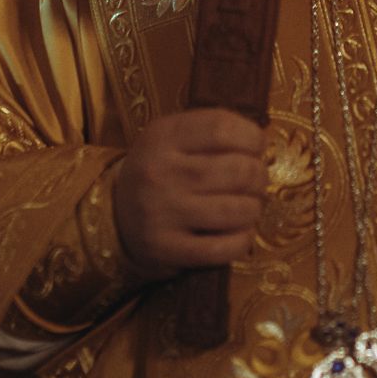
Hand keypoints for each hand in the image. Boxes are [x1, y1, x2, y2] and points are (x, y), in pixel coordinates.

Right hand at [112, 107, 268, 278]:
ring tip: (248, 205)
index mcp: (162, 137)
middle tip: (256, 180)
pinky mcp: (167, 249)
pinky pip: (224, 248)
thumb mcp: (172, 138)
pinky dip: (243, 239)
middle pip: (237, 170)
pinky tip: (239, 231)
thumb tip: (262, 142)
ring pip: (236, 210)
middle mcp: (160, 173)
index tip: (256, 146)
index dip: (252, 137)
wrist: (114, 215)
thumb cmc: (159, 171)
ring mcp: (162, 214)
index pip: (222, 128)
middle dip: (259, 176)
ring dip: (254, 208)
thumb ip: (213, 132)